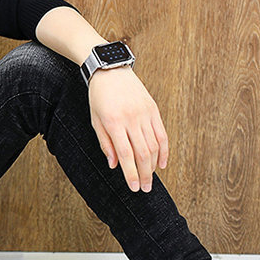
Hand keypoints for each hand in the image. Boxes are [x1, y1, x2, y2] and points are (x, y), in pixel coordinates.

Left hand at [87, 66, 168, 192]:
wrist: (110, 70)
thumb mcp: (95, 120)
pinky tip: (161, 163)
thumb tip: (115, 165)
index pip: (125, 154)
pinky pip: (162, 134)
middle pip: (142, 153)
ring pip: (154, 145)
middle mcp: (131, 119)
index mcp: (113, 122)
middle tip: (145, 188)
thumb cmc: (99, 97)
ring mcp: (144, 114)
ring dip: (153, 165)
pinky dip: (164, 150)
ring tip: (151, 178)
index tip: (134, 187)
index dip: (131, 173)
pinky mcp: (153, 109)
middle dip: (145, 174)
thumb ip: (105, 143)